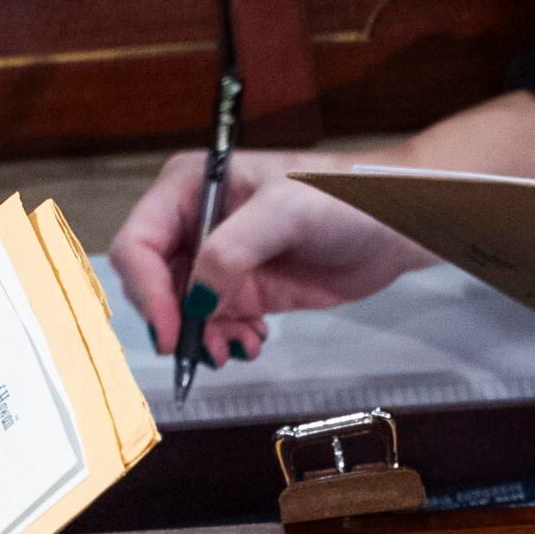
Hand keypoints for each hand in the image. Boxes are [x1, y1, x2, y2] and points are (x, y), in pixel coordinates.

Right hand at [99, 152, 431, 359]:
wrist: (395, 223)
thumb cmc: (344, 196)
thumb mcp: (285, 211)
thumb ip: (231, 251)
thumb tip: (194, 301)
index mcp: (189, 186)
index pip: (139, 243)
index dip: (146, 289)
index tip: (172, 329)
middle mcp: (195, 222)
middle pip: (152, 282)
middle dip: (173, 320)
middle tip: (206, 346)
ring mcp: (218, 259)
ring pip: (181, 311)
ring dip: (201, 338)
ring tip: (238, 346)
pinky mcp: (243, 289)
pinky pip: (213, 325)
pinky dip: (225, 341)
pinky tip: (253, 341)